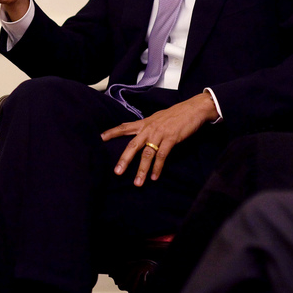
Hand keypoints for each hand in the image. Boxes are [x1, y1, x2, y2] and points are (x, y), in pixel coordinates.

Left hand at [101, 92, 218, 186]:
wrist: (192, 109)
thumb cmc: (174, 115)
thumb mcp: (156, 118)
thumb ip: (145, 127)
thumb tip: (137, 134)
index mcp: (144, 123)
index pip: (124, 127)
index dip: (112, 132)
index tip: (100, 138)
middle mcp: (149, 129)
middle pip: (133, 145)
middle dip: (124, 159)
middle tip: (117, 172)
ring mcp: (159, 134)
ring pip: (147, 154)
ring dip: (142, 170)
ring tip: (137, 183)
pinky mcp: (170, 139)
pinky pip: (162, 156)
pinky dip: (157, 168)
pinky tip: (154, 177)